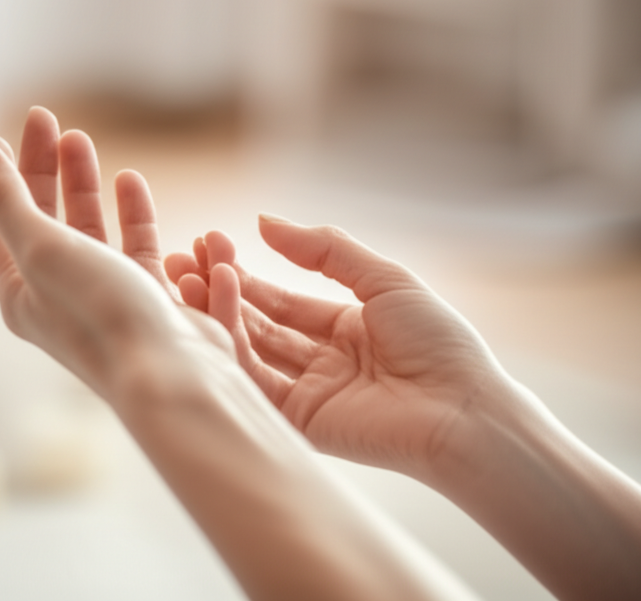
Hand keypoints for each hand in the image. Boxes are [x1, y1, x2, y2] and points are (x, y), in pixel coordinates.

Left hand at [0, 108, 232, 401]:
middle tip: (46, 119)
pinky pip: (134, 245)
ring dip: (80, 184)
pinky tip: (131, 180)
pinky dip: (130, 212)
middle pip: (40, 221)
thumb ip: (6, 199)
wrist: (173, 374)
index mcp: (20, 294)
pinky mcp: (149, 299)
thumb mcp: (42, 249)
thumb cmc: (102, 313)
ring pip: (86, 229)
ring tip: (78, 138)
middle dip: (39, 169)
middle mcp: (57, 298)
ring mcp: (104, 298)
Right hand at [166, 214, 510, 477]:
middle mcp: (318, 361)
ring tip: (183, 274)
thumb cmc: (436, 341)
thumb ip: (323, 250)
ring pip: (247, 348)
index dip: (243, 273)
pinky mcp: (295, 421)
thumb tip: (262, 220)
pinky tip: (213, 303)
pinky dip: (230, 342)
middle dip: (217, 290)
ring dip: (214, 312)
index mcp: (343, 329)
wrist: (461, 408)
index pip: (279, 299)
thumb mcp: (381, 279)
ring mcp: (305, 392)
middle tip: (179, 258)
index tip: (207, 243)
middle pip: (256, 323)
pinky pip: (252, 379)